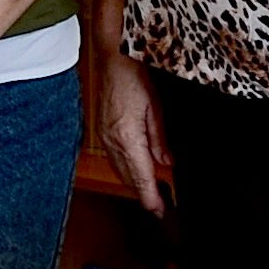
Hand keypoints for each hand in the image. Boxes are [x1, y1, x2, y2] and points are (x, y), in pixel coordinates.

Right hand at [84, 31, 167, 219]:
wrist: (112, 57)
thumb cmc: (134, 75)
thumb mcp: (155, 107)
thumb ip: (160, 139)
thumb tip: (166, 163)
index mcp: (127, 137)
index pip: (140, 178)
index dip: (150, 198)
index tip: (160, 211)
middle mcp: (112, 141)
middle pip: (129, 179)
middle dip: (145, 195)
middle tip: (162, 206)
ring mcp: (104, 137)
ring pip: (120, 171)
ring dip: (135, 184)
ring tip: (153, 193)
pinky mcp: (102, 131)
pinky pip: (114, 159)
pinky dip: (126, 170)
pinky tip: (137, 171)